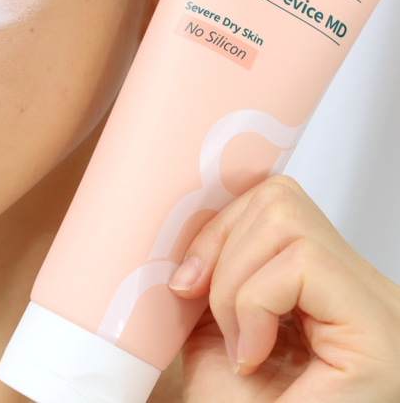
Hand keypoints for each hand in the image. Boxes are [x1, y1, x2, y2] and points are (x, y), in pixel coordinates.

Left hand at [167, 175, 399, 401]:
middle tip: (216, 320)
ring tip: (242, 345)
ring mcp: (375, 304)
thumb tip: (177, 233)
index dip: (218, 228)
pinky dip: (255, 302)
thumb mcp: (212, 333)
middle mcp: (360, 286)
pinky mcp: (376, 327)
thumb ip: (209, 279)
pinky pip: (301, 262)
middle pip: (277, 198)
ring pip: (285, 221)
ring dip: (235, 284)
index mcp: (323, 284)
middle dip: (221, 251)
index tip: (186, 282)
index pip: (273, 200)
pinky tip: (255, 355)